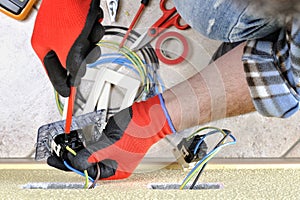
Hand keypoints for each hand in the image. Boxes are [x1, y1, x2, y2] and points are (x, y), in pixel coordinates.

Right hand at [31, 0, 104, 96]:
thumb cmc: (66, 12)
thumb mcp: (68, 48)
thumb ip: (72, 67)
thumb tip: (74, 78)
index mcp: (45, 47)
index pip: (54, 73)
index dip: (62, 84)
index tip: (68, 94)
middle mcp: (55, 39)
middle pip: (74, 60)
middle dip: (84, 53)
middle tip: (85, 47)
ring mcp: (68, 30)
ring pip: (86, 47)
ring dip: (91, 38)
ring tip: (87, 28)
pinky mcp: (80, 22)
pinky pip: (91, 34)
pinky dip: (94, 29)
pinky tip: (91, 21)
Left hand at [47, 95, 174, 179]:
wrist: (148, 114)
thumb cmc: (138, 131)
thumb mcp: (111, 146)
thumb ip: (91, 155)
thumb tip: (75, 162)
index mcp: (116, 170)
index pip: (89, 172)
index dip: (71, 166)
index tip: (57, 160)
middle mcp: (113, 162)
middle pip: (88, 163)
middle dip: (73, 158)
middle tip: (57, 154)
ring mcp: (112, 150)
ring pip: (90, 153)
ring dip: (78, 149)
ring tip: (64, 147)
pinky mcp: (111, 139)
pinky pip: (94, 143)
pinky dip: (85, 142)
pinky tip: (76, 140)